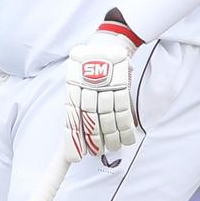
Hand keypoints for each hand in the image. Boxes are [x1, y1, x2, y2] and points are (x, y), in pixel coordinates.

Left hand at [63, 27, 138, 161]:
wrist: (108, 44)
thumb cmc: (90, 65)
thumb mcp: (77, 79)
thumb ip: (77, 101)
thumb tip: (76, 128)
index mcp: (73, 89)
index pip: (72, 119)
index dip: (74, 139)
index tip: (74, 156)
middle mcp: (88, 90)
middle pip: (91, 121)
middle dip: (94, 141)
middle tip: (96, 153)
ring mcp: (105, 88)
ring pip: (108, 119)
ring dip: (111, 137)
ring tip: (113, 148)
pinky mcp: (121, 86)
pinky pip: (123, 111)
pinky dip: (126, 127)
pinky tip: (127, 138)